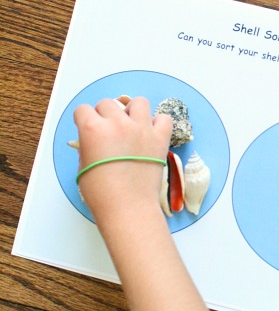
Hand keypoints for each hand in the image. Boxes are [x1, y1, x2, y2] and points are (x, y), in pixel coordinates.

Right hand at [73, 96, 172, 224]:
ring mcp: (141, 129)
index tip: (87, 126)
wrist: (128, 208)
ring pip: (138, 102)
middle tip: (108, 131)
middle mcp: (117, 124)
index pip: (83, 109)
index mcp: (93, 129)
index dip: (84, 119)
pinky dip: (158, 123)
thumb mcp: (83, 166)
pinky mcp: (160, 138)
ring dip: (132, 112)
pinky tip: (150, 133)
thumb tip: (92, 140)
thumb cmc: (103, 194)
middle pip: (108, 103)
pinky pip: (163, 118)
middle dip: (105, 115)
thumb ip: (87, 145)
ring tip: (131, 126)